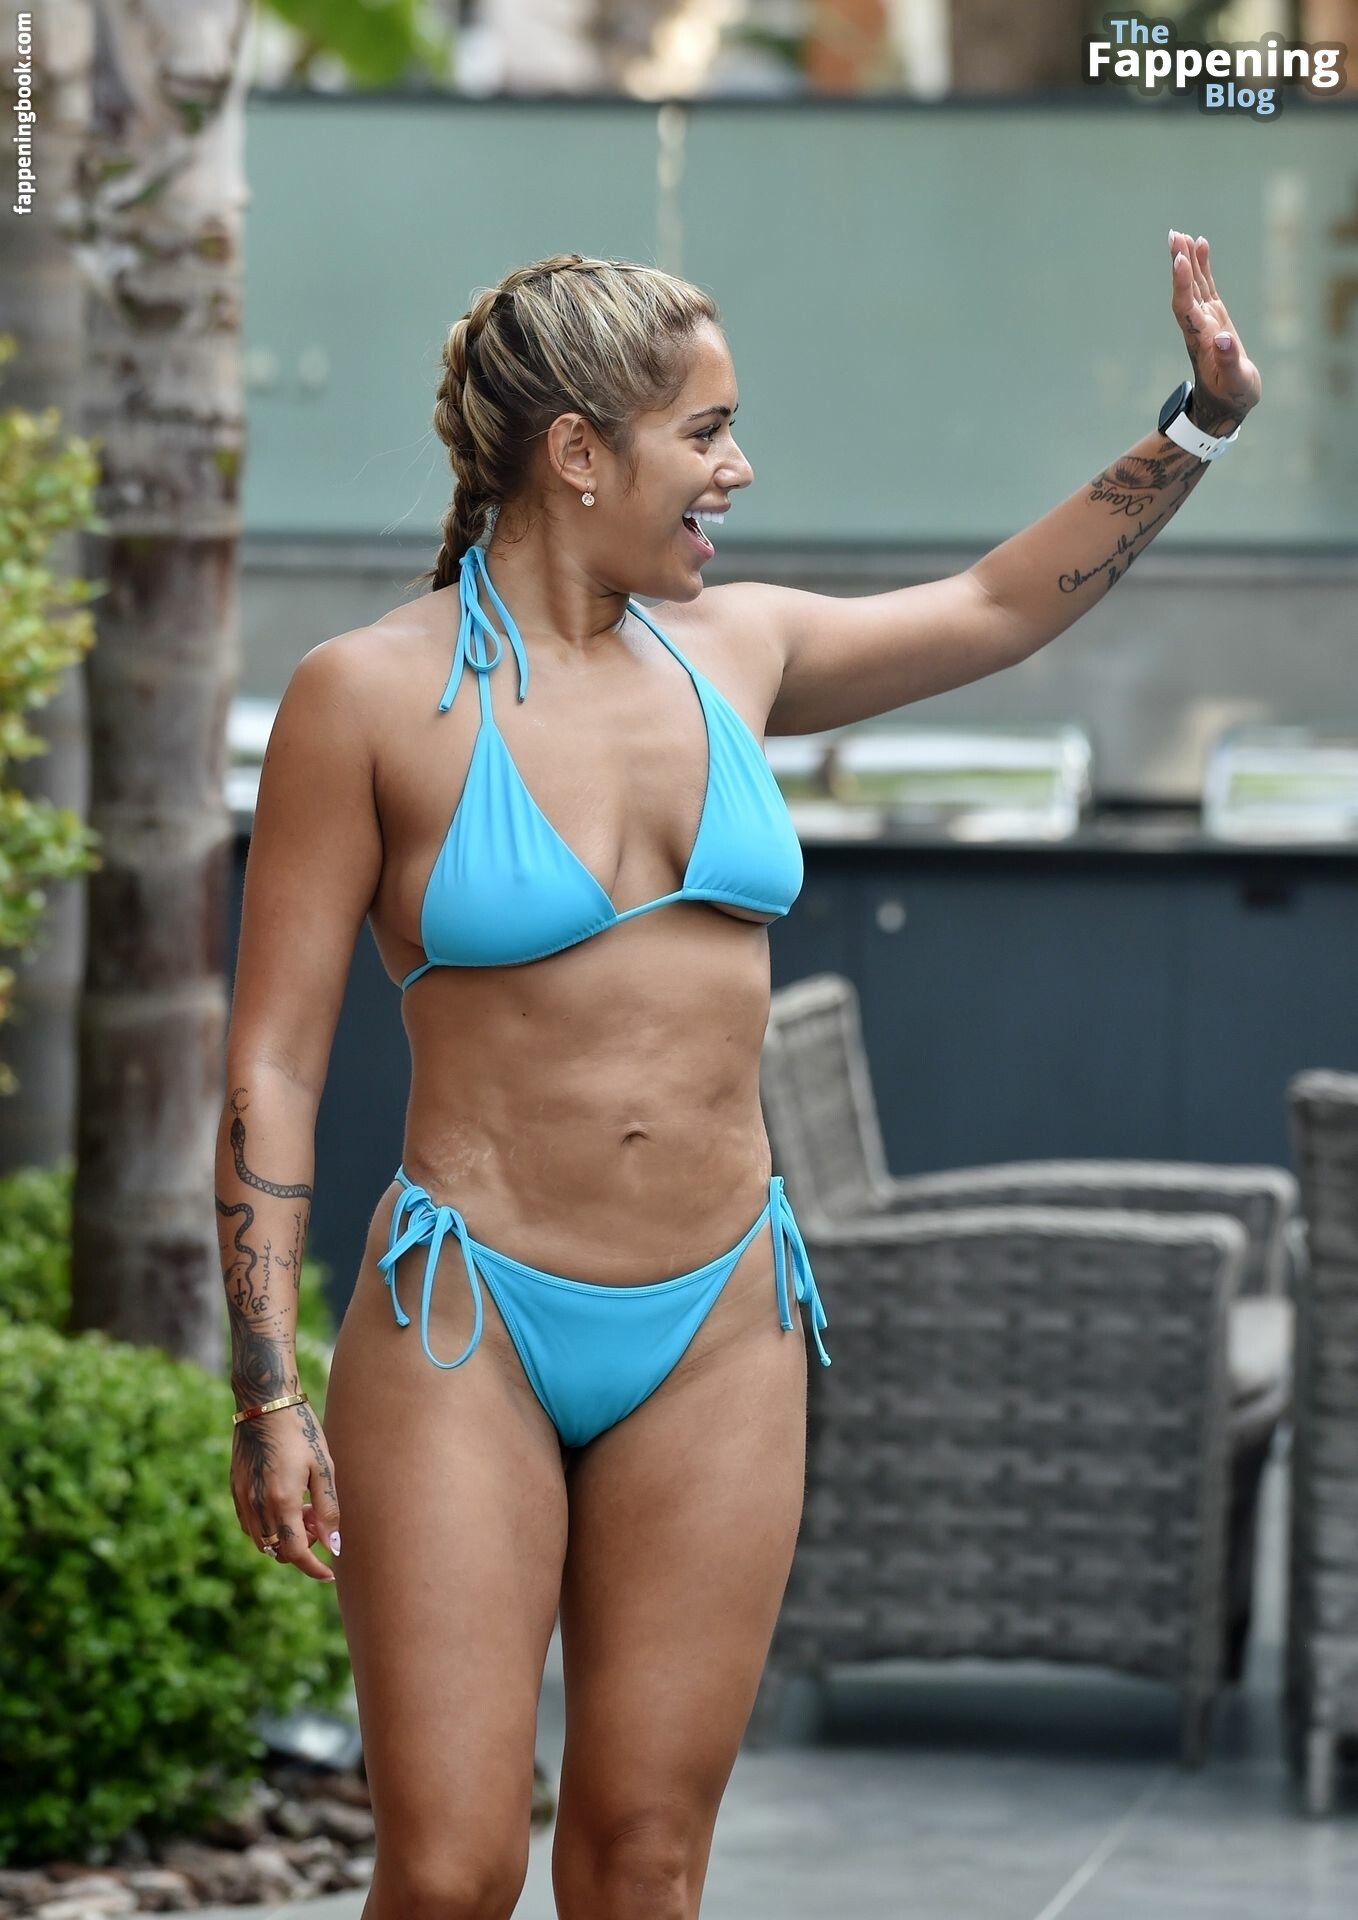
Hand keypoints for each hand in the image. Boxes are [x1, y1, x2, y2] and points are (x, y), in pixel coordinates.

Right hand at [231, 1398, 341, 1581]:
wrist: (265, 1403)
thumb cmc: (301, 1431)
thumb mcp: (323, 1467)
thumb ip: (328, 1509)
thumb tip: (334, 1546)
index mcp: (282, 1501)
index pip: (295, 1553)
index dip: (313, 1568)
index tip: (329, 1573)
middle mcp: (257, 1505)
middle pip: (278, 1551)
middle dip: (302, 1547)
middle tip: (319, 1520)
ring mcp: (242, 1498)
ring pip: (263, 1540)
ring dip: (284, 1536)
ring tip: (303, 1506)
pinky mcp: (234, 1490)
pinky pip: (250, 1524)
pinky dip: (269, 1525)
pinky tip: (285, 1500)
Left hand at [1168, 227, 1261, 433]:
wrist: (1227, 404)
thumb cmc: (1233, 395)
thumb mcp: (1235, 382)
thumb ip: (1229, 362)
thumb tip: (1223, 339)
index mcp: (1201, 339)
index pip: (1185, 306)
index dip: (1181, 283)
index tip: (1178, 259)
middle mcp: (1198, 326)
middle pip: (1184, 290)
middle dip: (1179, 263)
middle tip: (1173, 236)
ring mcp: (1206, 320)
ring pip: (1193, 285)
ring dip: (1187, 260)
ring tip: (1181, 235)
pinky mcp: (1215, 318)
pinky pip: (1206, 287)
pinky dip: (1202, 267)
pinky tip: (1201, 246)